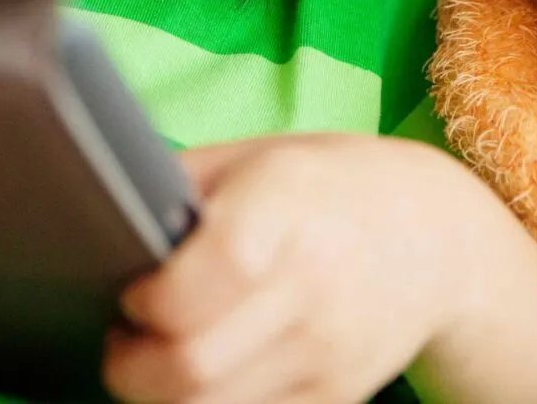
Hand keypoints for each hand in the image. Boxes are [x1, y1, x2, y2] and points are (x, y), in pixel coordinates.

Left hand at [101, 132, 471, 403]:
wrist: (438, 238)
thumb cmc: (329, 186)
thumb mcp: (260, 156)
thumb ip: (182, 186)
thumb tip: (99, 218)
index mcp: (286, 205)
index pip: (202, 280)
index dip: (147, 301)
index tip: (135, 291)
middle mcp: (312, 285)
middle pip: (192, 369)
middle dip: (131, 368)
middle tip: (125, 339)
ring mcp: (329, 353)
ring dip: (162, 397)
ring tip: (159, 356)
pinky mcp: (337, 399)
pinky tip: (209, 371)